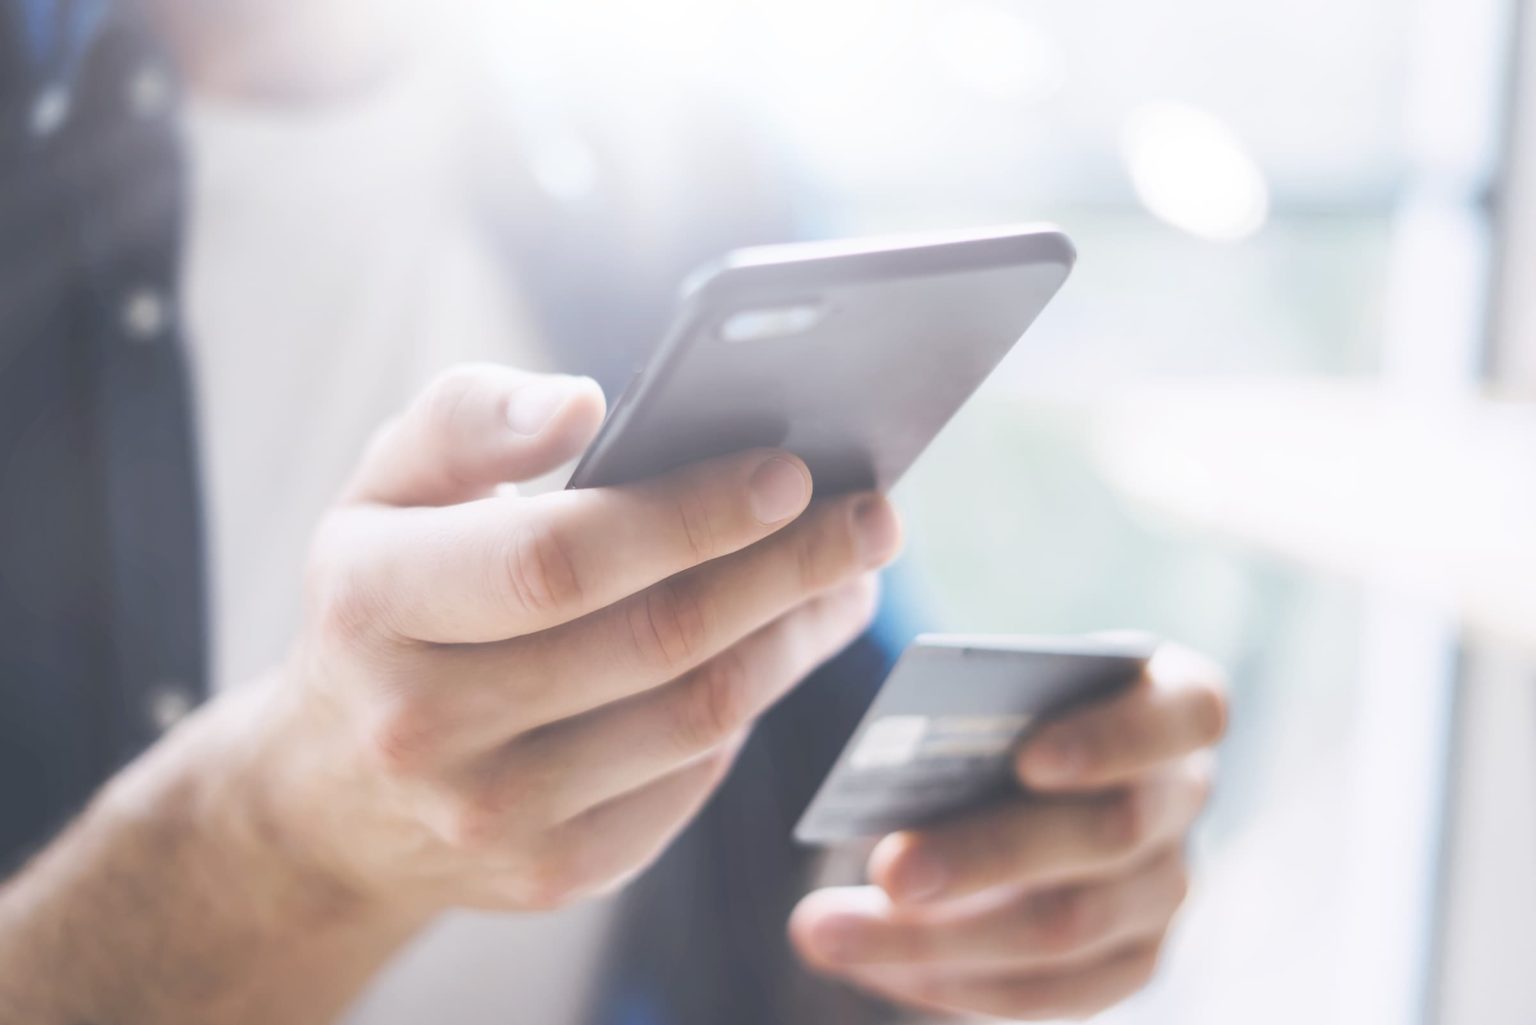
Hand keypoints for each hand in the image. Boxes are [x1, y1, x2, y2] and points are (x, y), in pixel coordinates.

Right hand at [251, 363, 900, 914]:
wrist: (332, 796)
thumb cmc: (383, 606)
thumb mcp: (384, 491)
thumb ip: (467, 419)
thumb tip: (582, 402)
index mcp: (374, 604)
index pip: (559, 558)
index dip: (689, 515)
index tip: (791, 473)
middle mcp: (422, 727)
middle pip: (655, 641)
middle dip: (787, 569)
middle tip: (871, 518)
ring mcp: (491, 818)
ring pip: (695, 718)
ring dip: (794, 638)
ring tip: (848, 577)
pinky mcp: (553, 874)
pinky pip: (690, 783)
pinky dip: (751, 709)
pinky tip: (780, 650)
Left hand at [790, 646, 1226, 1019]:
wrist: (1031, 771)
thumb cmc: (1010, 711)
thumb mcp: (1001, 694)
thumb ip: (979, 715)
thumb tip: (893, 770)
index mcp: (1176, 703)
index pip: (1188, 713)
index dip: (1111, 739)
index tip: (1026, 757)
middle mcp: (1185, 797)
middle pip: (1106, 835)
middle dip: (987, 856)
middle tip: (888, 870)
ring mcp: (1166, 887)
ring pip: (1066, 929)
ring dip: (938, 939)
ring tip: (828, 931)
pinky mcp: (1133, 959)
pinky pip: (1054, 994)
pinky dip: (958, 984)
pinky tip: (877, 968)